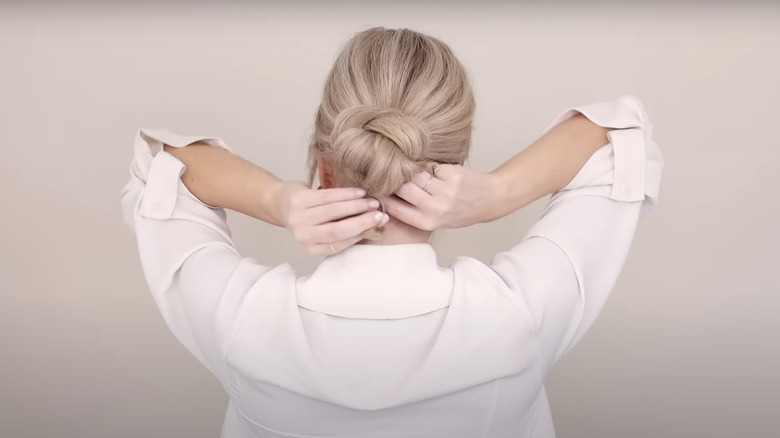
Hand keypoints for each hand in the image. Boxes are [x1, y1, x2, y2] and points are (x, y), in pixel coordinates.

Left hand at [276, 182, 389, 255]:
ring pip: (334, 212)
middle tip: (380, 214)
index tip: (379, 224)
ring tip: (372, 201)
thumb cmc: (308, 217)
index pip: (341, 243)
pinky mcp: (300, 200)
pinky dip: (346, 194)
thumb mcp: (323, 229)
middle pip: (338, 230)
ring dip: (357, 206)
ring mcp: (300, 217)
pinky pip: (327, 196)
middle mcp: (304, 235)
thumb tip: (374, 226)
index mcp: (312, 247)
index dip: (361, 233)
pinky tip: (359, 192)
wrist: (280, 203)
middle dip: (362, 222)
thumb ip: (343, 230)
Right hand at [383, 163, 499, 229]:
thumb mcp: (434, 219)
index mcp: (426, 222)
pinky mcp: (453, 176)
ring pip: (414, 174)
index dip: (382, 194)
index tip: (377, 186)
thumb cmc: (458, 211)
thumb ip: (412, 209)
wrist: (488, 200)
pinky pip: (429, 166)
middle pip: (401, 187)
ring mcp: (445, 191)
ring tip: (415, 171)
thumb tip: (382, 192)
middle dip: (395, 178)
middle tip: (392, 172)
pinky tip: (434, 171)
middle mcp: (435, 209)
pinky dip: (428, 166)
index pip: (393, 207)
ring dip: (412, 170)